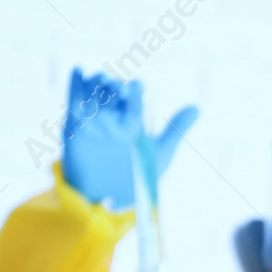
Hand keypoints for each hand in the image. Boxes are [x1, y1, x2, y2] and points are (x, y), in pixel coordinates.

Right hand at [61, 68, 198, 209]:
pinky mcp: (73, 122)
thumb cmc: (134, 177)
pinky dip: (75, 81)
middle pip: (113, 85)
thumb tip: (198, 107)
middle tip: (118, 97)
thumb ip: (176, 129)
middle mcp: (115, 110)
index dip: (136, 93)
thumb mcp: (160, 154)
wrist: (106, 199)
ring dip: (97, 87)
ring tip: (100, 98)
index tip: (136, 102)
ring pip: (93, 87)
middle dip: (116, 87)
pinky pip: (73, 95)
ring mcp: (93, 114)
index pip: (136, 91)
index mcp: (136, 115)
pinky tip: (78, 71)